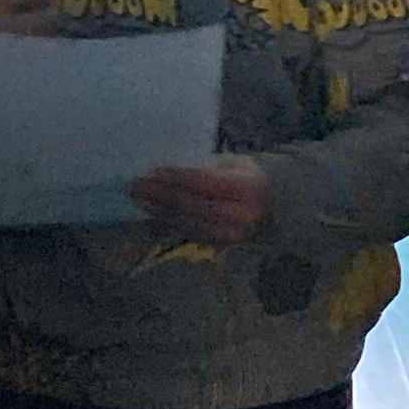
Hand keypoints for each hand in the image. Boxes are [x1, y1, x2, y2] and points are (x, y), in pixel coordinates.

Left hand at [130, 156, 272, 245]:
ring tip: (138, 199)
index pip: (204, 182)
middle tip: (135, 185)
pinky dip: (169, 222)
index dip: (176, 177)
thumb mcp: (233, 163)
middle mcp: (240, 214)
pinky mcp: (221, 245)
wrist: (273, 206)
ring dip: (159, 210)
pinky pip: (190, 233)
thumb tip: (167, 168)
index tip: (153, 170)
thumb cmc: (247, 176)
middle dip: (161, 195)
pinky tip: (153, 213)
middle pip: (192, 204)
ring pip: (188, 222)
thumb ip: (206, 166)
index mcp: (246, 187)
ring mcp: (231, 234)